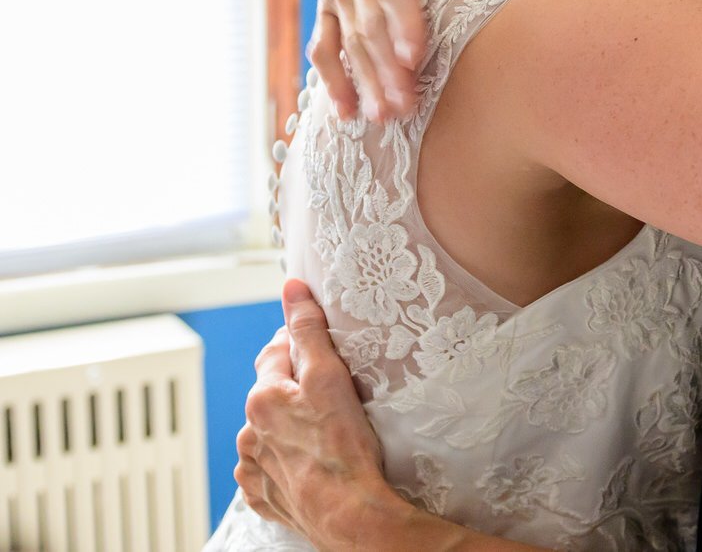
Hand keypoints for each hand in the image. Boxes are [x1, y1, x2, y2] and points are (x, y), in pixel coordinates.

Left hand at [235, 281, 397, 548]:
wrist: (349, 513)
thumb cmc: (343, 447)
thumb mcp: (330, 376)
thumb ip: (308, 330)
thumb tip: (291, 290)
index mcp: (262, 398)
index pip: (275, 351)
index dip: (300, 344)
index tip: (322, 348)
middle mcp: (250, 432)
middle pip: (271, 393)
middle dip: (295, 387)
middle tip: (333, 394)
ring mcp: (254, 467)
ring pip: (268, 432)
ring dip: (288, 426)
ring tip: (324, 432)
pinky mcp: (264, 496)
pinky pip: (267, 469)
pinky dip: (283, 461)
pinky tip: (309, 461)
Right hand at [309, 0, 484, 119]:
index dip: (404, 18)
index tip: (418, 54)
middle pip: (372, 20)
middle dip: (389, 65)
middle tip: (411, 104)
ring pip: (350, 40)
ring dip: (368, 80)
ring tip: (390, 116)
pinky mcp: (327, 7)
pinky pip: (324, 46)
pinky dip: (332, 80)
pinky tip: (348, 113)